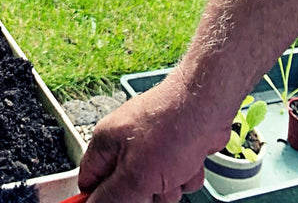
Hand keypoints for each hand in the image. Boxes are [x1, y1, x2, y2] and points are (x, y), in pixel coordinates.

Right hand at [77, 72, 229, 202]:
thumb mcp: (135, 175)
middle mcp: (126, 143)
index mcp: (106, 143)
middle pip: (126, 191)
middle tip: (154, 185)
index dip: (100, 199)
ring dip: (170, 188)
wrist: (208, 105)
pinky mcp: (175, 149)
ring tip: (176, 169)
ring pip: (155, 189)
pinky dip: (187, 175)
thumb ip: (111, 197)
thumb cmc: (172, 127)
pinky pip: (177, 179)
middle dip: (145, 195)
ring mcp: (152, 147)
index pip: (89, 182)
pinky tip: (191, 160)